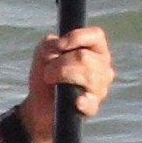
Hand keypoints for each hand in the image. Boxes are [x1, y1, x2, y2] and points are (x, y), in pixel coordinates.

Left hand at [20, 27, 115, 142]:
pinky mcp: (93, 107)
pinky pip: (92, 103)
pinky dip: (84, 101)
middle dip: (61, 63)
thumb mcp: (43, 53)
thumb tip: (59, 48)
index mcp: (95, 50)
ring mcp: (100, 88)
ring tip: (50, 81)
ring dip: (62, 76)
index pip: (96, 35)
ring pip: (88, 75)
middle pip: (85, 57)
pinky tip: (77, 102)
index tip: (60, 46)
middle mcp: (103, 67)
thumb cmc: (47, 73)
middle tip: (48, 71)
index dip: (77, 37)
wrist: (38, 104)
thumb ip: (51, 44)